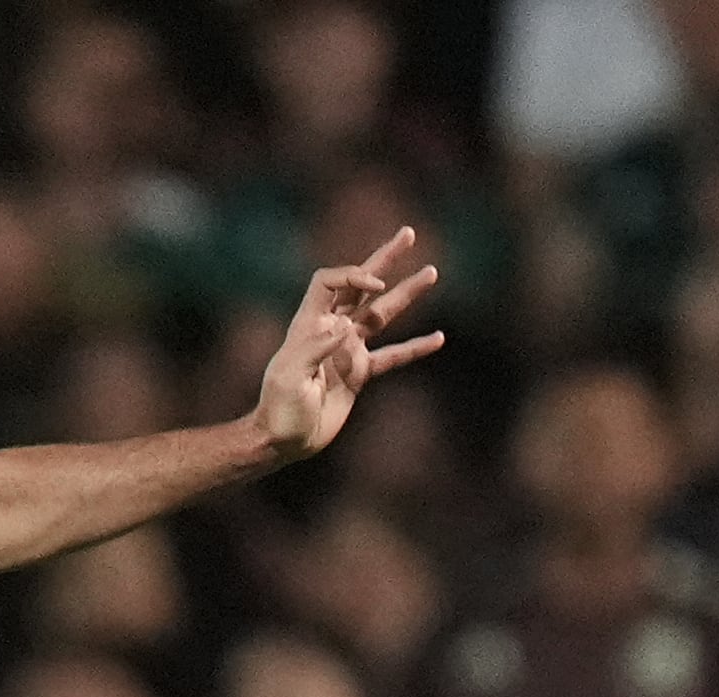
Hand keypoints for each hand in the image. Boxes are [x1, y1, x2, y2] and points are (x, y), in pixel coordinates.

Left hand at [253, 228, 443, 464]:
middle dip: (384, 260)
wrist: (282, 440)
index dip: (354, 276)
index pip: (331, 283)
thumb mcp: (290, 378)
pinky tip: (439, 338)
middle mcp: (330, 331)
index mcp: (309, 325)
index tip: (376, 285)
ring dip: (406, 293)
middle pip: (360, 286)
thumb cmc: (279, 409)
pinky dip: (415, 348)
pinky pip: (393, 356)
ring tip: (432, 271)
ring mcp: (347, 350)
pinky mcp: (359, 373)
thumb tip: (344, 327)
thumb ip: (315, 350)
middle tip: (408, 234)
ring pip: (382, 315)